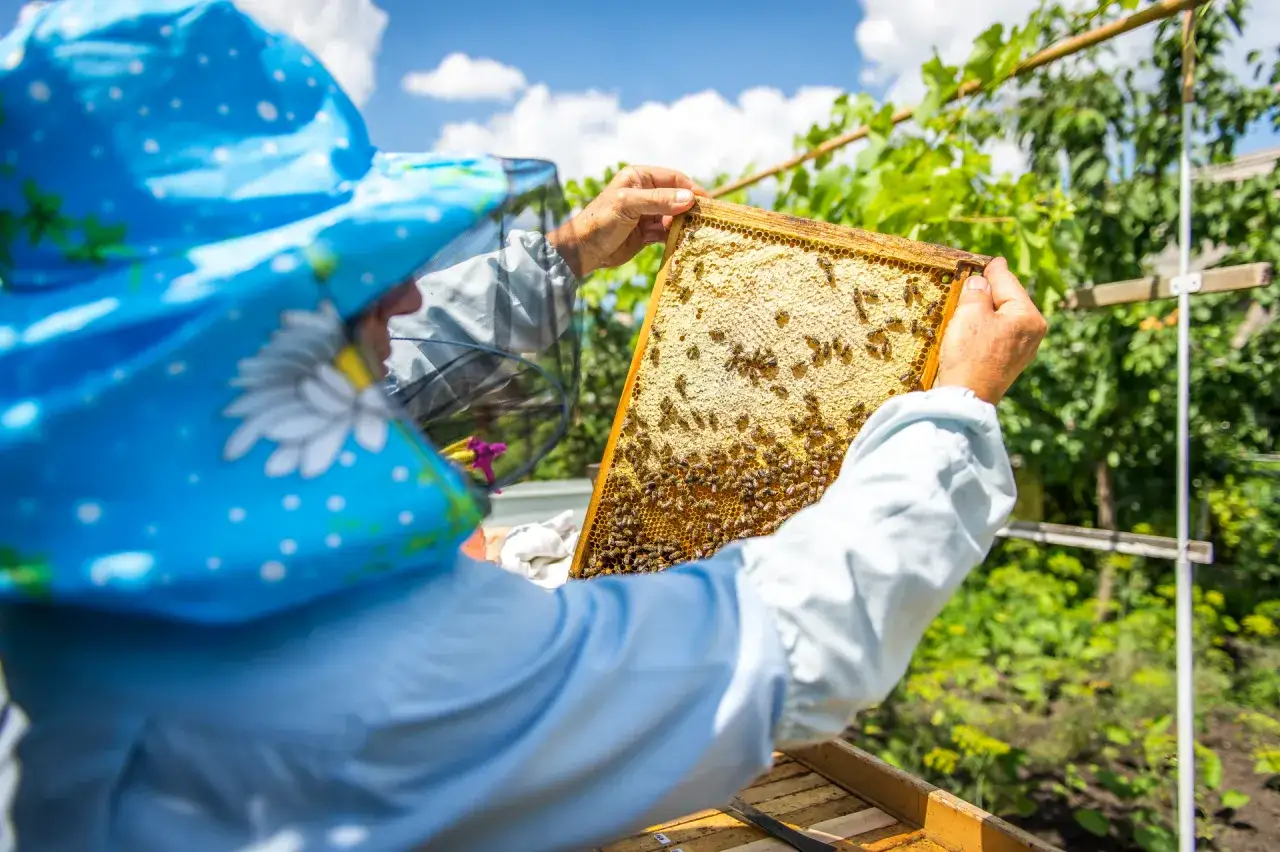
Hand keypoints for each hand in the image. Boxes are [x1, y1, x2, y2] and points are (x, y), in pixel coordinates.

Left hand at [548, 166, 707, 277]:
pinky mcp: (646, 232)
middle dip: (689, 208)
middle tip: (705, 220)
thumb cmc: (601, 221)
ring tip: (695, 233)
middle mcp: (644, 192)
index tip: (708, 203)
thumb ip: (659, 200)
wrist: (584, 250)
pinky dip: (675, 236)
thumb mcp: (628, 205)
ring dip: (683, 224)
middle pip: (676, 197)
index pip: (673, 178)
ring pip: (674, 216)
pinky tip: (683, 242)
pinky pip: (667, 232)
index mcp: (639, 177)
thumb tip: (689, 198)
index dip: (691, 189)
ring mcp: (646, 213)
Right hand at [935, 257, 1046, 404]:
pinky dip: (987, 326)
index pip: (1008, 282)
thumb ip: (976, 291)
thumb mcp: (970, 313)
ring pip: (1004, 318)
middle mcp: (1033, 332)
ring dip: (987, 309)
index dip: (994, 269)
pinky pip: (1000, 334)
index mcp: (1028, 316)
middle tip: (975, 279)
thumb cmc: (970, 354)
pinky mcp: (1010, 362)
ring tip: (970, 301)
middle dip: (991, 290)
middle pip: (1009, 300)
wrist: (966, 397)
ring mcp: (1023, 349)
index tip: (990, 260)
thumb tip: (980, 283)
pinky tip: (973, 325)